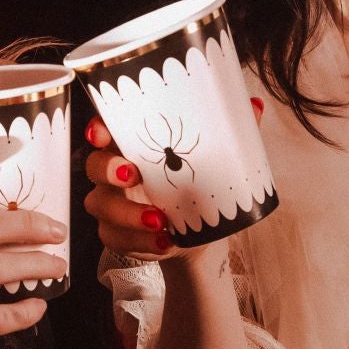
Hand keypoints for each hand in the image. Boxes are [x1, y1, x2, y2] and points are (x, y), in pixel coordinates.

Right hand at [83, 100, 265, 258]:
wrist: (201, 235)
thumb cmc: (200, 187)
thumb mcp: (217, 161)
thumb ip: (232, 134)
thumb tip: (254, 106)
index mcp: (134, 146)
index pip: (106, 129)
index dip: (98, 128)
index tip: (102, 133)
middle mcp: (115, 172)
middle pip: (94, 165)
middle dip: (108, 169)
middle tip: (134, 176)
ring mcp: (112, 204)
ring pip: (100, 205)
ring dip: (128, 214)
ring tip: (160, 221)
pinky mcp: (116, 234)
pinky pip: (115, 238)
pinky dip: (139, 242)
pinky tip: (164, 242)